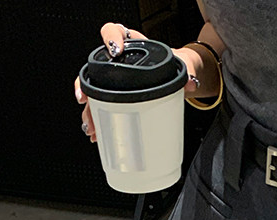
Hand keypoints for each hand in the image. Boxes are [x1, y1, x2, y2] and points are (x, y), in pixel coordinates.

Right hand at [74, 22, 202, 142]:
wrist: (179, 79)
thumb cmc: (175, 66)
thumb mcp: (180, 65)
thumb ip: (186, 72)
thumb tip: (190, 82)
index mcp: (132, 45)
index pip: (113, 31)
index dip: (110, 37)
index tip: (114, 49)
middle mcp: (118, 61)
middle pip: (94, 68)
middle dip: (86, 85)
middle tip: (85, 99)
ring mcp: (115, 81)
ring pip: (95, 91)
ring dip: (90, 109)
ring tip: (91, 125)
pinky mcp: (118, 97)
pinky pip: (103, 106)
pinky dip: (99, 121)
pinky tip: (98, 133)